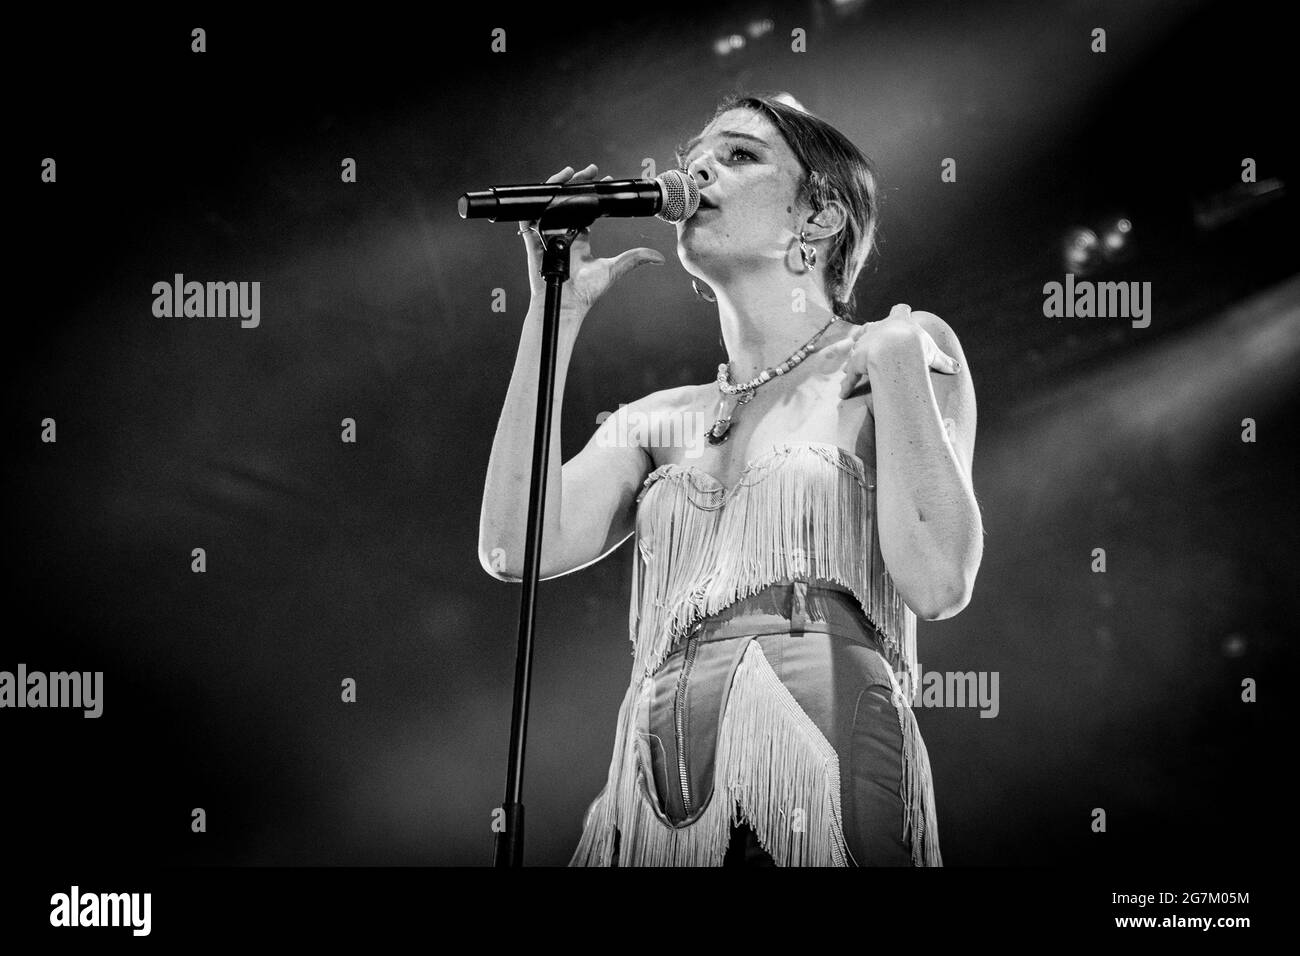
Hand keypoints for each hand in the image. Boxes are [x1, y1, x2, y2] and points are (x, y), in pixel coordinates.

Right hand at [519, 163, 664, 317]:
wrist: (566, 304)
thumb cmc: (585, 292)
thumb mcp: (614, 270)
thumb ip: (635, 259)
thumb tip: (659, 257)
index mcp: (580, 240)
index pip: (585, 210)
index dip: (594, 195)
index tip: (605, 181)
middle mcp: (564, 235)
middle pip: (569, 202)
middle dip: (578, 183)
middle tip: (591, 170)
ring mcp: (549, 237)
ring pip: (551, 205)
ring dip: (558, 187)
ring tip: (569, 173)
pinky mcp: (535, 241)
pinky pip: (530, 218)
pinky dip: (534, 204)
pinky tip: (547, 190)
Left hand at [838, 303, 960, 398]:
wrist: (894, 350)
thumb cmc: (916, 347)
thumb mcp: (933, 353)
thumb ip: (943, 361)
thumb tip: (957, 369)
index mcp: (898, 321)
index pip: (900, 311)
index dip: (902, 311)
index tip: (904, 308)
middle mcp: (877, 328)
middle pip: (869, 326)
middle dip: (868, 333)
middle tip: (868, 338)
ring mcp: (864, 343)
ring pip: (855, 348)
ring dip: (854, 358)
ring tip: (849, 369)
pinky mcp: (855, 361)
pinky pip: (850, 375)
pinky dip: (847, 385)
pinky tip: (843, 394)